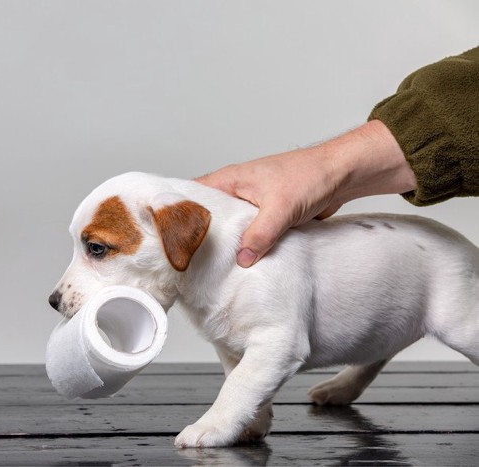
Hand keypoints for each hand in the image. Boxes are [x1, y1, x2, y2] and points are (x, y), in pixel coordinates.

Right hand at [197, 120, 416, 266]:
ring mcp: (251, 204)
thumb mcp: (281, 208)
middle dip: (201, 237)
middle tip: (190, 261)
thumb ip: (260, 234)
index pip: (193, 197)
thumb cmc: (311, 175)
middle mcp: (236, 190)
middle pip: (209, 216)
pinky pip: (249, 234)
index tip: (169, 238)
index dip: (179, 215)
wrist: (344, 174)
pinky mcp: (266, 216)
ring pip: (230, 227)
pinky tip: (244, 263)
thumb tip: (243, 259)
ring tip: (214, 267)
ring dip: (227, 244)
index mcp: (230, 180)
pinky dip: (247, 246)